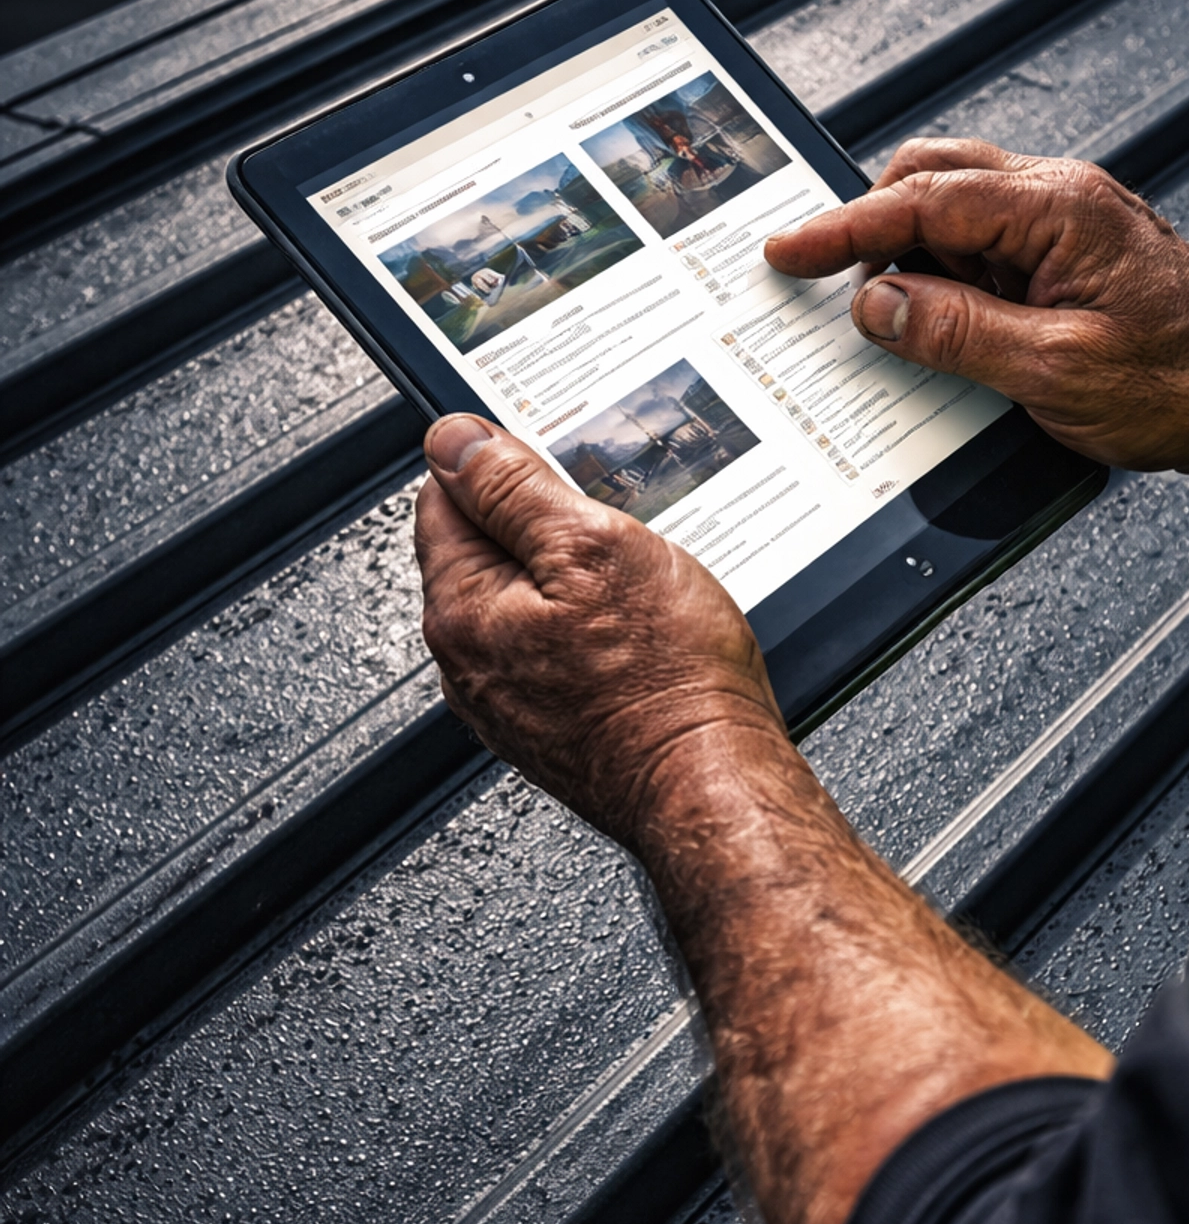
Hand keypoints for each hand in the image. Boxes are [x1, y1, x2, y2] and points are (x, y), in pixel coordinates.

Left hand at [414, 416, 783, 843]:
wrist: (710, 782)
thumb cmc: (667, 682)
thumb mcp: (594, 546)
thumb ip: (511, 488)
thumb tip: (453, 440)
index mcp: (461, 608)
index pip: (443, 495)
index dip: (506, 467)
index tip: (560, 472)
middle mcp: (469, 661)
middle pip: (486, 550)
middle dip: (546, 529)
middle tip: (615, 540)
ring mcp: (508, 700)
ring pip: (528, 602)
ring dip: (576, 584)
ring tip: (637, 596)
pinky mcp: (550, 726)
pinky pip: (558, 651)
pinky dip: (594, 634)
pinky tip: (640, 641)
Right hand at [764, 137, 1188, 474]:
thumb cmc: (1183, 385)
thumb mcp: (1054, 372)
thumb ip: (957, 333)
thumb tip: (879, 305)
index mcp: (1058, 210)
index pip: (923, 202)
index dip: (844, 229)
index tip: (788, 252)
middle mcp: (1062, 196)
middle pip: (933, 178)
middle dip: (872, 227)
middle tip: (829, 286)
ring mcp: (1069, 219)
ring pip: (958, 208)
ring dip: (915, 257)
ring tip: (896, 325)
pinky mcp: (1074, 251)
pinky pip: (989, 242)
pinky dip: (951, 275)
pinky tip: (944, 326)